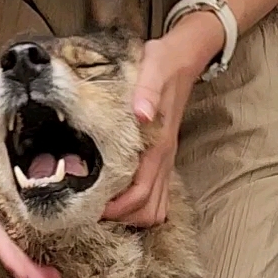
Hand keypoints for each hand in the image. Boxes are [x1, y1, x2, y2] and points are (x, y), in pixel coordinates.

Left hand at [102, 12, 224, 227]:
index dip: (117, 208)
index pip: (141, 193)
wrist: (184, 60)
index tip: (93, 207)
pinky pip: (158, 197)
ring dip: (133, 215)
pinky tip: (120, 196)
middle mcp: (164, 160)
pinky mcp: (163, 160)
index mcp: (158, 146)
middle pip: (149, 210)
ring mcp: (166, 163)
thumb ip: (147, 91)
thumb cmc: (163, 65)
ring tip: (106, 206)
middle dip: (122, 217)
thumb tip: (141, 114)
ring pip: (156, 209)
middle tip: (93, 209)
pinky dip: (141, 206)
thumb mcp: (153, 68)